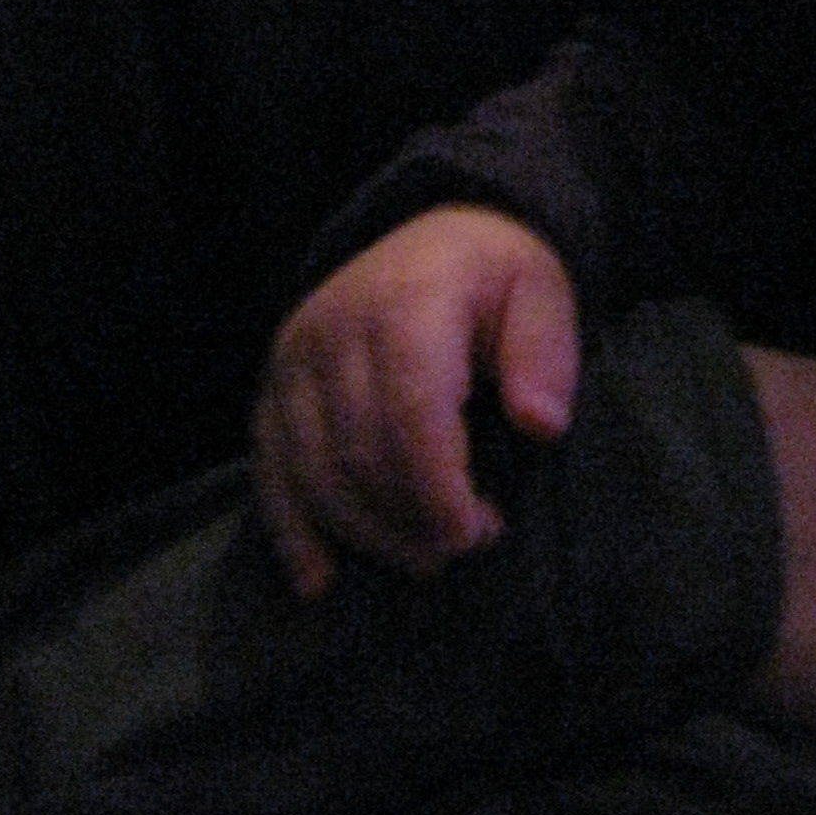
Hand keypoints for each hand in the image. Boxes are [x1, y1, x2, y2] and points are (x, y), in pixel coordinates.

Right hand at [253, 205, 578, 597]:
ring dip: (365, 531)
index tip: (476, 532)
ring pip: (312, 472)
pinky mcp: (272, 390)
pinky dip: (292, 531)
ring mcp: (292, 362)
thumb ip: (546, 353)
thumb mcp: (543, 291)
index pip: (411, 413)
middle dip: (410, 516)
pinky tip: (319, 580)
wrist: (435, 234)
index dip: (438, 487)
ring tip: (423, 556)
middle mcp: (333, 332)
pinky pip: (269, 471)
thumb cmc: (496, 273)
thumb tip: (542, 425)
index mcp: (406, 303)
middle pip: (359, 452)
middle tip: (465, 545)